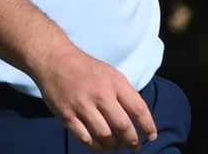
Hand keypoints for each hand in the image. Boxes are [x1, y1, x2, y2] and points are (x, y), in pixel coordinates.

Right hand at [31, 44, 155, 151]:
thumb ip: (125, 94)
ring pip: (104, 135)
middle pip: (122, 126)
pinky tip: (102, 148)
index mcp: (115, 83)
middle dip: (132, 140)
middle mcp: (100, 95)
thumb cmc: (88, 69)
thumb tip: (139, 118)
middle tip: (135, 147)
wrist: (56, 61)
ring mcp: (82, 106)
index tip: (151, 136)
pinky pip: (84, 138)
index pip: (138, 108)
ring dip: (114, 146)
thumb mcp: (112, 74)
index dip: (147, 126)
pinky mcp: (67, 116)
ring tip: (118, 147)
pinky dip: (96, 147)